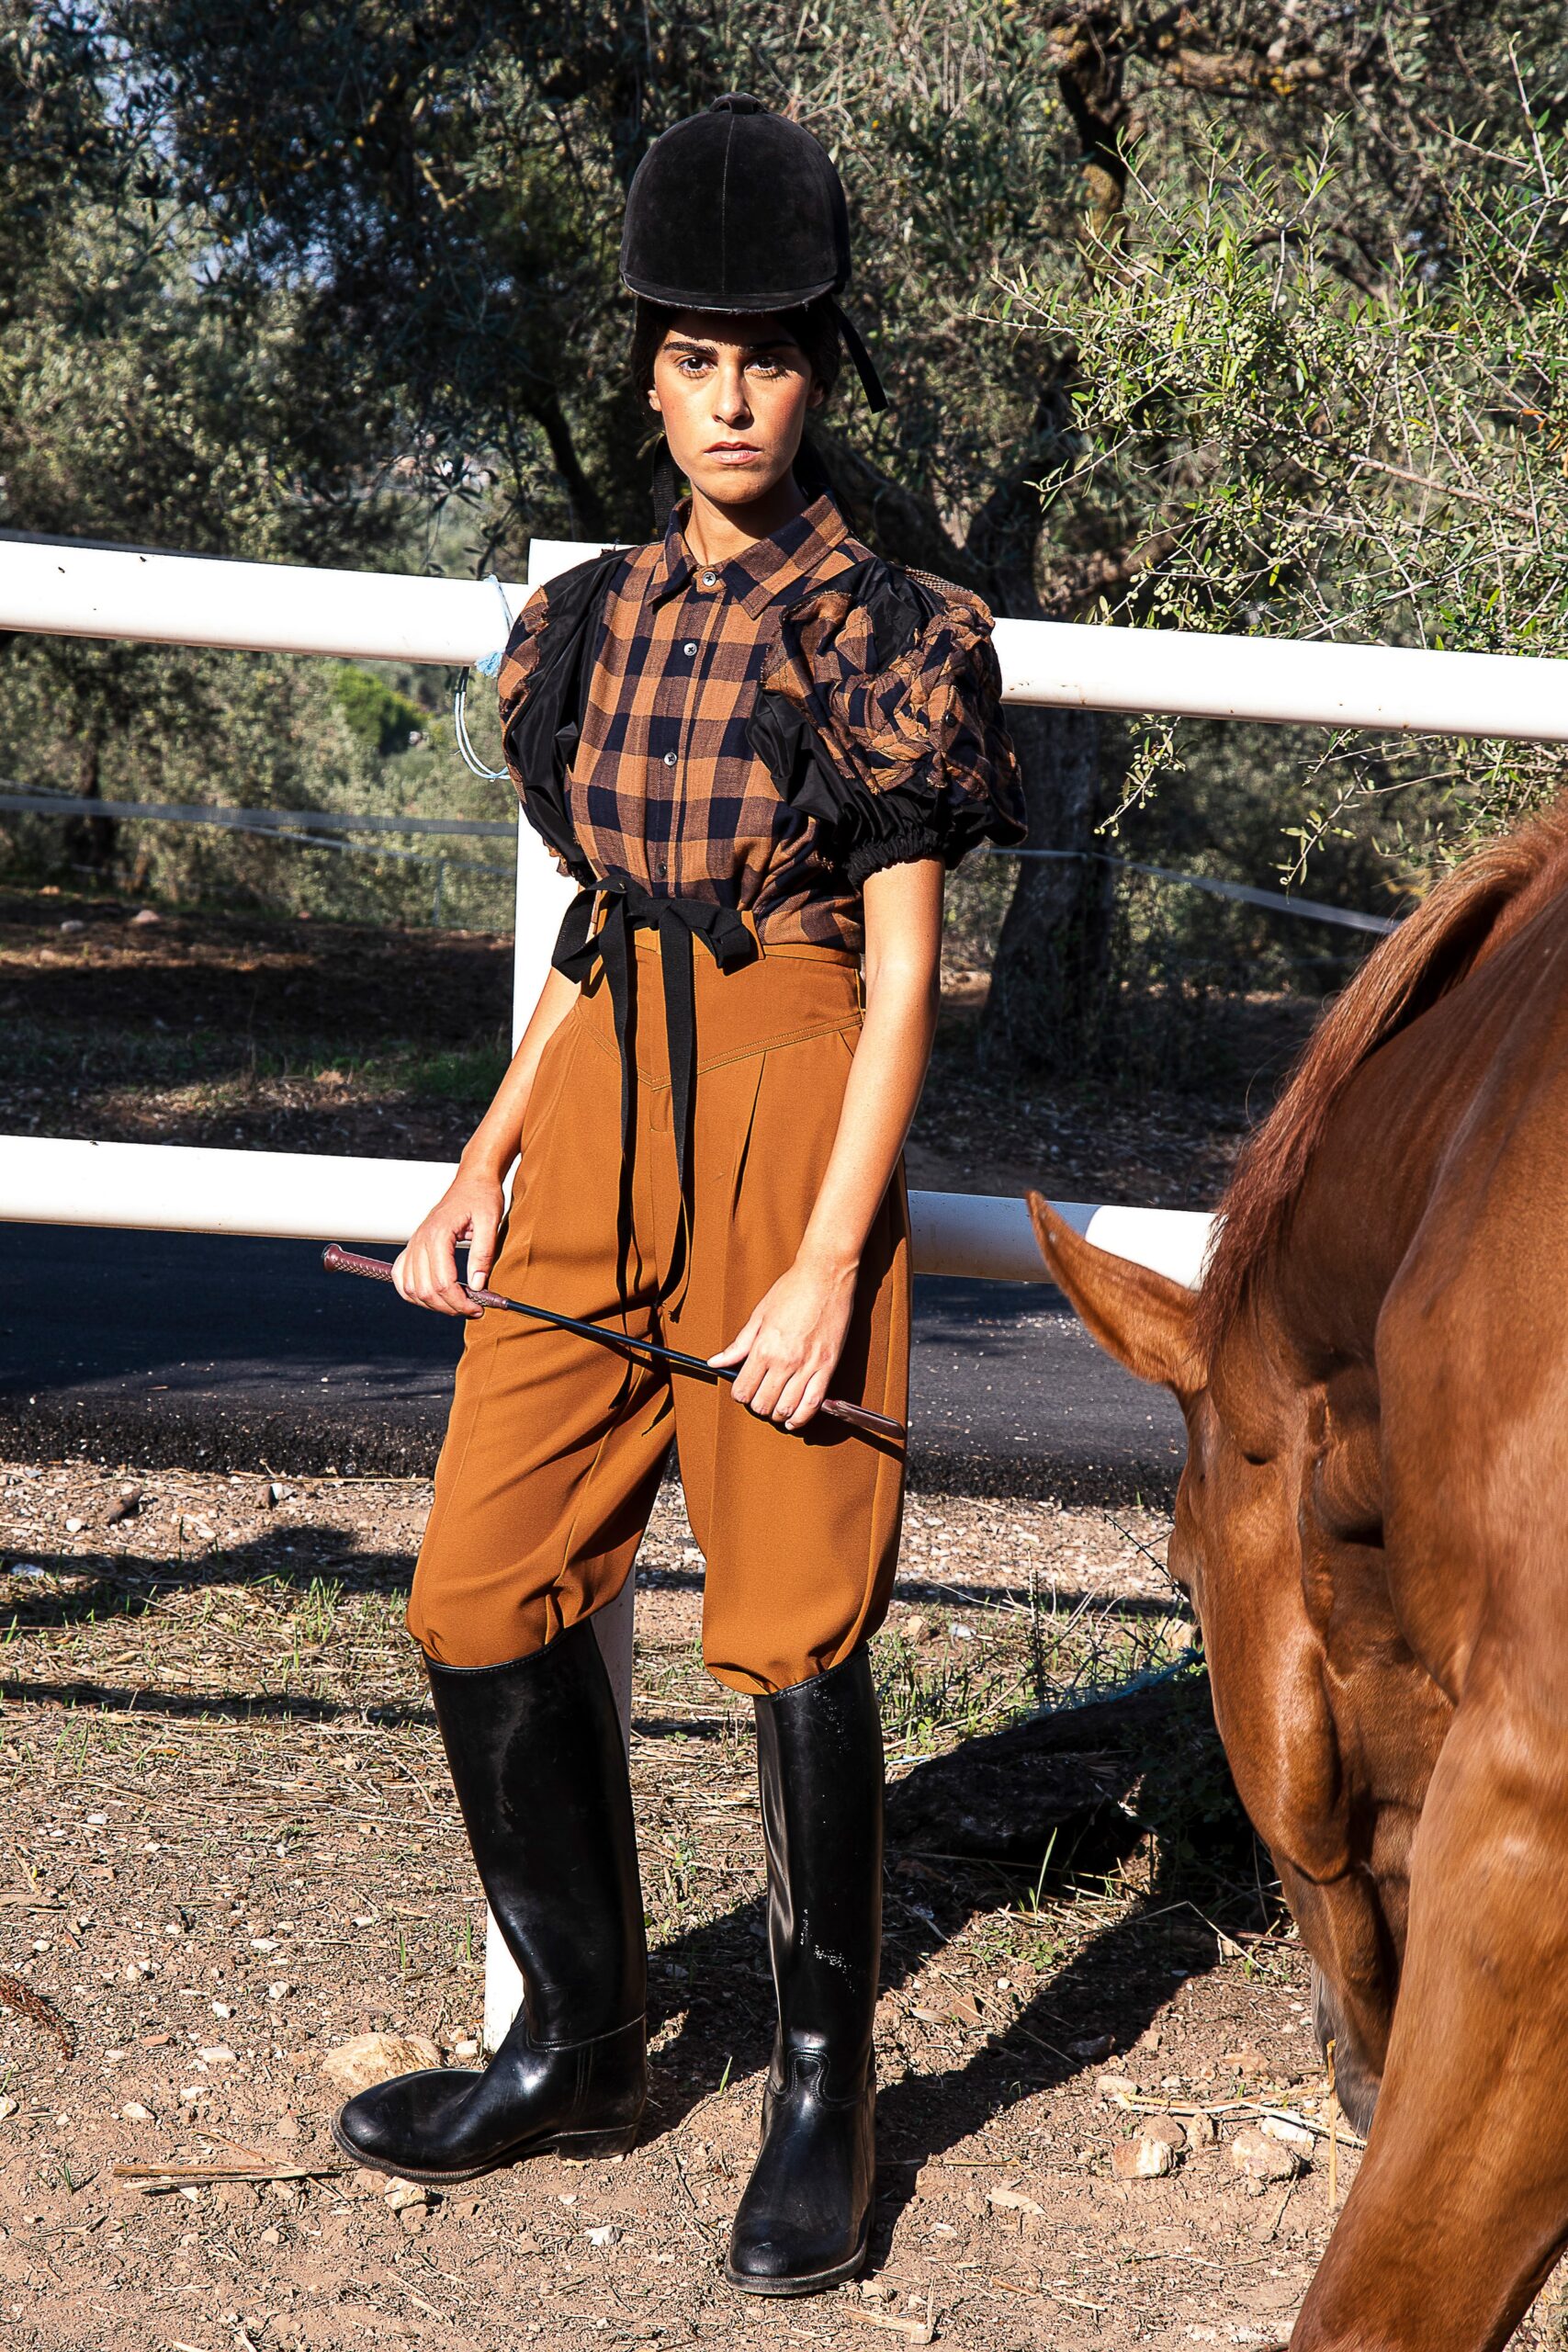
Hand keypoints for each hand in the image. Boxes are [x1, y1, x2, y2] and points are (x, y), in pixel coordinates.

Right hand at [393, 1167, 505, 1316]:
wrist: (472, 1182)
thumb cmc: (482, 1198)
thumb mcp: (490, 1222)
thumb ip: (483, 1254)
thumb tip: (478, 1286)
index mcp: (438, 1235)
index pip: (442, 1282)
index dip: (461, 1302)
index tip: (479, 1308)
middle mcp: (420, 1241)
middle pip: (425, 1290)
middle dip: (449, 1307)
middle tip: (472, 1309)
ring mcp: (413, 1244)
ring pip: (410, 1288)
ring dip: (431, 1304)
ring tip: (455, 1304)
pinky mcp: (413, 1246)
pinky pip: (401, 1277)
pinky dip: (412, 1292)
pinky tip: (432, 1296)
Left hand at [708, 1255, 856, 1428]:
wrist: (826, 1275)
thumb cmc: (793, 1289)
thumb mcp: (759, 1315)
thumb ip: (739, 1344)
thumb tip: (717, 1361)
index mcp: (764, 1348)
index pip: (744, 1390)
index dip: (740, 1394)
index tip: (743, 1389)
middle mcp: (785, 1361)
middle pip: (763, 1404)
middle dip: (757, 1405)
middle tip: (759, 1396)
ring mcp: (808, 1366)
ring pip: (787, 1409)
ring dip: (778, 1413)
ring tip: (775, 1407)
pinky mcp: (828, 1366)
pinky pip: (814, 1404)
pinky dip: (802, 1418)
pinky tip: (794, 1419)